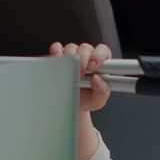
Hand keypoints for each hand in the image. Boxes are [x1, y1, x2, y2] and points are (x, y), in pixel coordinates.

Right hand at [49, 42, 112, 159]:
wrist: (68, 112)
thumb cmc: (84, 104)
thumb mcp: (98, 102)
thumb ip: (104, 92)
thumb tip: (100, 80)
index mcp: (99, 66)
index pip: (103, 51)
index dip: (100, 56)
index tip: (96, 66)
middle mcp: (85, 59)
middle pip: (86, 46)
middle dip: (85, 58)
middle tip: (83, 72)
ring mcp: (70, 59)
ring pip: (71, 47)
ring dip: (71, 58)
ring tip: (71, 72)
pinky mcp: (55, 62)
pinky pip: (55, 50)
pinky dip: (55, 53)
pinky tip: (56, 61)